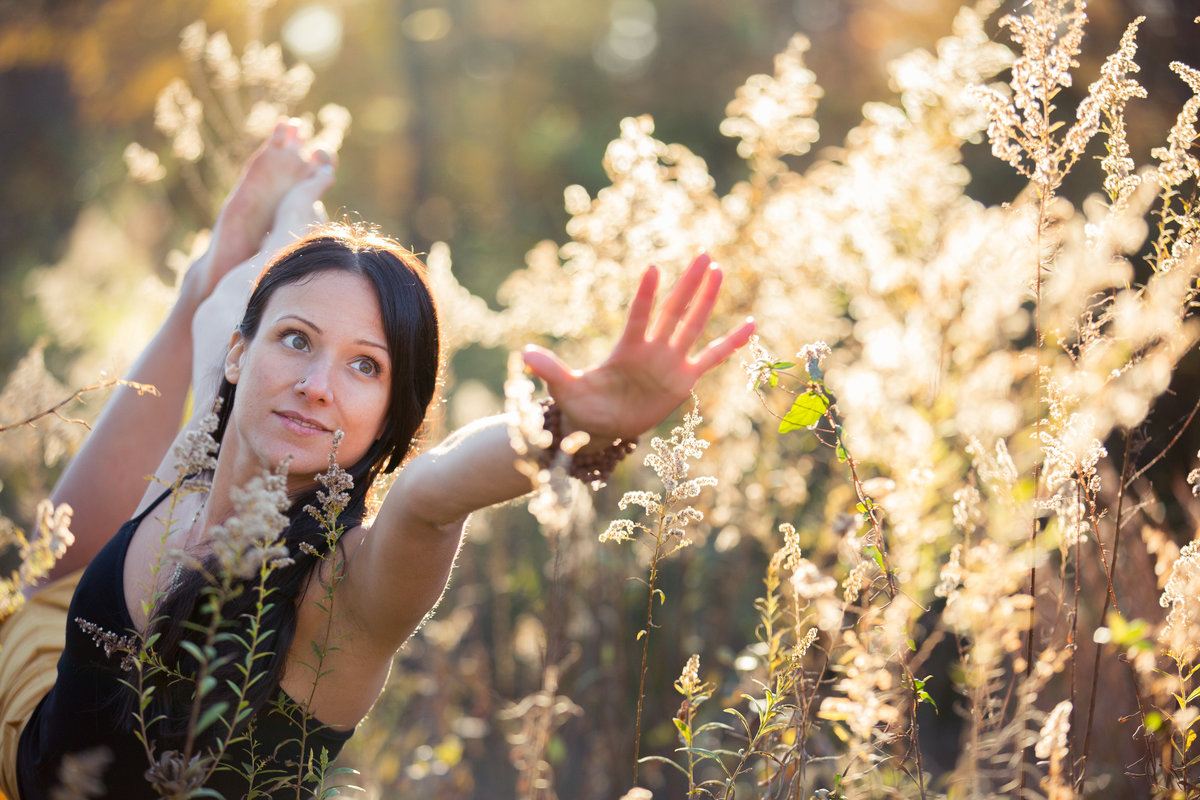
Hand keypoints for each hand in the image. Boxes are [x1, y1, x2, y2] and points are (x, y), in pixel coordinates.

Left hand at [522, 254, 755, 443]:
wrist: (599, 427)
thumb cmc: (580, 405)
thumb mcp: (564, 389)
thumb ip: (551, 370)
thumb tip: (524, 353)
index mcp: (625, 348)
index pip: (639, 316)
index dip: (646, 295)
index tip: (653, 268)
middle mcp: (651, 349)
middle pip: (673, 311)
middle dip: (688, 284)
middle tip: (704, 254)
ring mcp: (670, 362)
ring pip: (692, 326)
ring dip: (706, 301)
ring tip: (719, 271)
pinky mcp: (684, 380)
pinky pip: (712, 358)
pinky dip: (731, 343)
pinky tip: (750, 324)